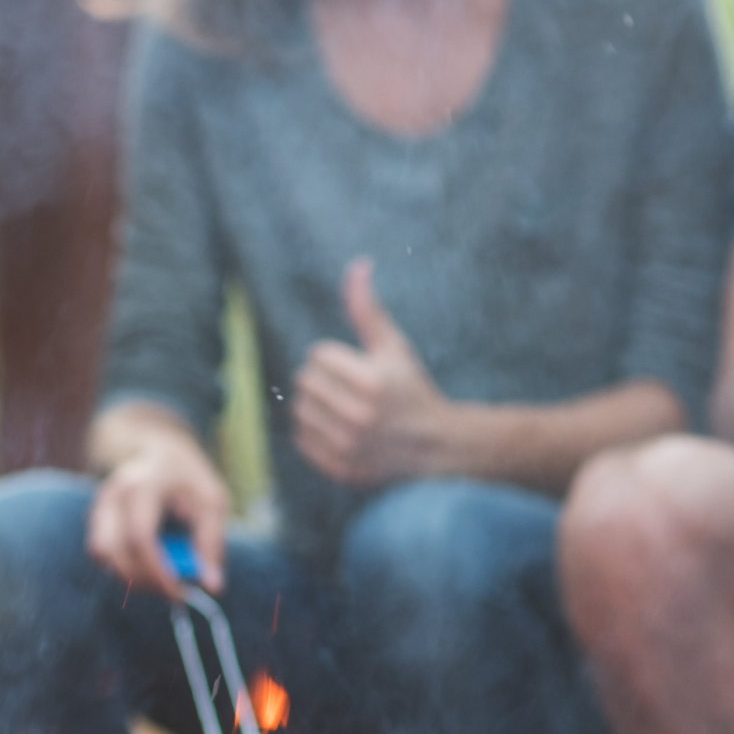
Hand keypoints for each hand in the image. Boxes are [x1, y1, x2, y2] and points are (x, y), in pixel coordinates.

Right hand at [87, 425, 230, 595]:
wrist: (158, 450)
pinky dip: (121, 567)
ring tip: (160, 578)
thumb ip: (210, 542)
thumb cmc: (188, 478)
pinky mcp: (95, 518)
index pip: (141, 538)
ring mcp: (100, 505)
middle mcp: (114, 494)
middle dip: (144, 582)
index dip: (157, 572)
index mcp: (145, 484)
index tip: (179, 593)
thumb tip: (211, 586)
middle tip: (173, 592)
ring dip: (130, 577)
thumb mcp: (212, 502)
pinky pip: (100, 553)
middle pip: (115, 553)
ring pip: (102, 555)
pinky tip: (146, 565)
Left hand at [292, 259, 452, 486]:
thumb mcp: (392, 346)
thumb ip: (367, 309)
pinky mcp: (340, 469)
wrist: (433, 446)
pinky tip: (339, 429)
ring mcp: (348, 447)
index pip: (317, 355)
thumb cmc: (410, 388)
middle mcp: (359, 418)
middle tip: (350, 388)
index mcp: (371, 383)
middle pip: (305, 382)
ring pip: (299, 410)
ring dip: (315, 404)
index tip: (359, 369)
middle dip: (324, 379)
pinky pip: (301, 439)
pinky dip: (314, 431)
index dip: (336, 357)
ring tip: (343, 407)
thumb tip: (357, 265)